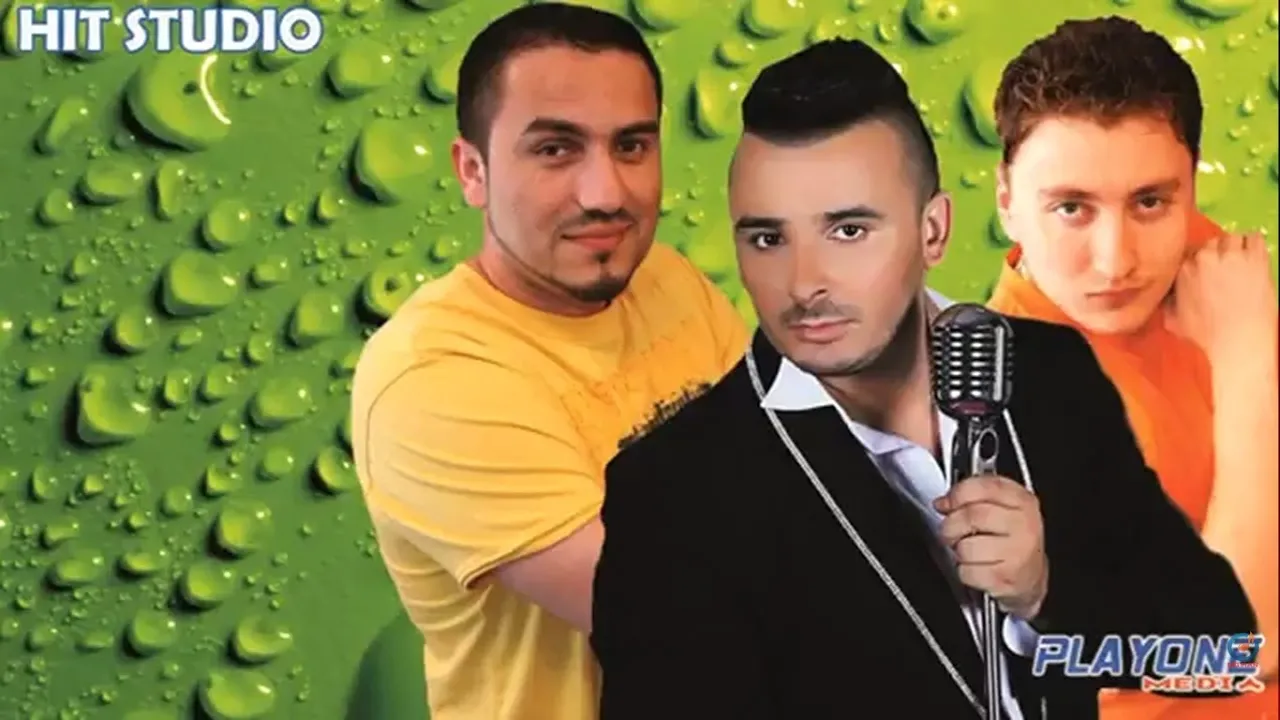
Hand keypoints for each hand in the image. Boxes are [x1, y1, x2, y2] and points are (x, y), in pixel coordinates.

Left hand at [935, 474, 1047, 620]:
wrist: (1030, 575)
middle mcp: (1023, 524)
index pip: (983, 487)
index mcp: (1022, 500)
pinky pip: (967, 571)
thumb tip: (943, 502)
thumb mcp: (1001, 508)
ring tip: (968, 551)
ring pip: (966, 546)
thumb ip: (973, 497)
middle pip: (972, 516)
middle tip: (950, 531)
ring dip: (958, 551)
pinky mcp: (1007, 577)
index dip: (957, 494)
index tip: (946, 503)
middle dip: (951, 525)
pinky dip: (964, 571)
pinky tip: (976, 567)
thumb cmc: (1011, 540)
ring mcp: (1017, 552)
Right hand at [1165, 232, 1276, 359]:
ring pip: (1232, 238)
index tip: (1203, 271)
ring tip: (1240, 260)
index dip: (1197, 263)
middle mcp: (1205, 258)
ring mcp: (1231, 256)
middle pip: (1210, 244)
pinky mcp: (1256, 258)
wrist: (1237, 340)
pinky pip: (1255, 237)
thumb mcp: (1175, 322)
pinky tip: (1254, 253)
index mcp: (1183, 271)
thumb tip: (1165, 299)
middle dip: (1216, 254)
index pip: (1188, 254)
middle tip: (1223, 267)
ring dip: (1235, 247)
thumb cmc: (1207, 335)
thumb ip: (1168, 305)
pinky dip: (1254, 243)